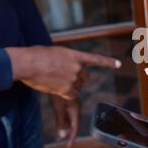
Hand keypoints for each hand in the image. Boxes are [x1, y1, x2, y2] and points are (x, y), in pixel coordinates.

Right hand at [6, 46, 120, 99]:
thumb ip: (65, 60)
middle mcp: (78, 67)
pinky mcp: (68, 89)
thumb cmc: (36, 56)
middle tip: (61, 77)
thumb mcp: (55, 53)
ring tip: (52, 79)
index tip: (119, 64)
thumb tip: (65, 68)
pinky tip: (54, 87)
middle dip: (77, 79)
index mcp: (76, 55)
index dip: (108, 62)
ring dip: (67, 87)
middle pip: (84, 78)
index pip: (96, 59)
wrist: (28, 63)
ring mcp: (74, 78)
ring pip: (76, 88)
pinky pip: (71, 95)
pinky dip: (65, 94)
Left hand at [50, 95, 79, 147]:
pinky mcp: (67, 97)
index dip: (72, 137)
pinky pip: (68, 112)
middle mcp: (75, 105)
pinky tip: (59, 121)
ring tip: (59, 133)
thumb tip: (63, 136)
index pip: (75, 126)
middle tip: (62, 141)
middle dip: (69, 132)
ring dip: (66, 126)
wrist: (53, 76)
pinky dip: (64, 119)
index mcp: (75, 108)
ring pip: (71, 117)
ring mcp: (72, 101)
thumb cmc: (55, 91)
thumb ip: (61, 122)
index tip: (68, 146)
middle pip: (74, 122)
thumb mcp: (58, 107)